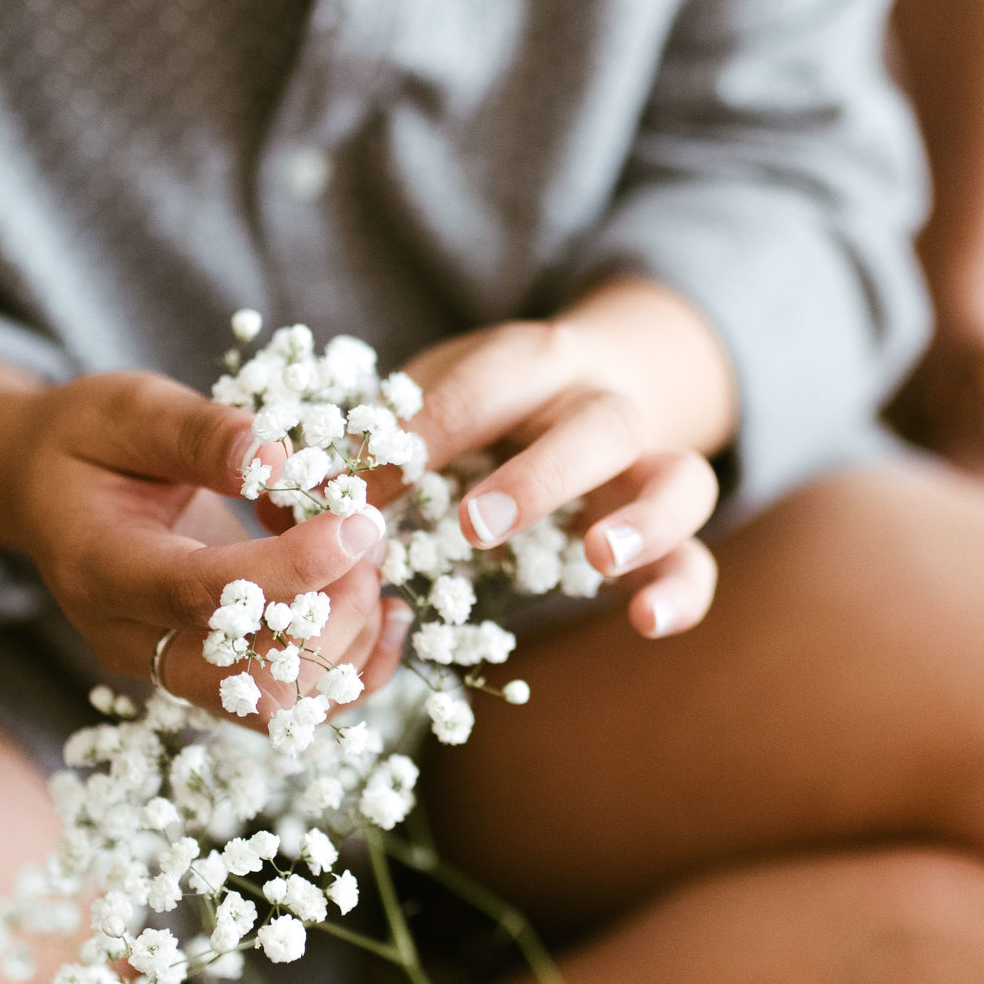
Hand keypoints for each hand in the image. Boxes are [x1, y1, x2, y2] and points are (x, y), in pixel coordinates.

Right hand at [0, 355, 408, 716]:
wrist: (47, 490)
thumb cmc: (88, 440)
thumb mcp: (131, 408)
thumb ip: (200, 434)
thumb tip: (277, 456)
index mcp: (101, 569)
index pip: (202, 595)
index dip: (291, 570)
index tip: (357, 523)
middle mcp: (131, 640)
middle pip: (248, 676)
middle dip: (331, 610)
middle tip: (365, 529)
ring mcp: (170, 670)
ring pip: (281, 705)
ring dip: (349, 636)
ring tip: (365, 554)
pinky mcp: (209, 679)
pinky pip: (297, 708)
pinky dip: (354, 668)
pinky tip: (384, 608)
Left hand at [375, 279, 732, 638]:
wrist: (582, 388)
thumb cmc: (481, 406)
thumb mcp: (426, 399)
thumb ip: (369, 442)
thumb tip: (285, 495)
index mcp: (533, 363)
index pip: (484, 387)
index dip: (422, 438)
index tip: (359, 492)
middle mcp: (603, 407)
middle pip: (599, 425)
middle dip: (539, 474)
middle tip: (474, 526)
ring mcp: (649, 469)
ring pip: (681, 481)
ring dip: (643, 520)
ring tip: (598, 559)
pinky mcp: (671, 532)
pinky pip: (699, 561)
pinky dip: (681, 592)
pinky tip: (645, 621)